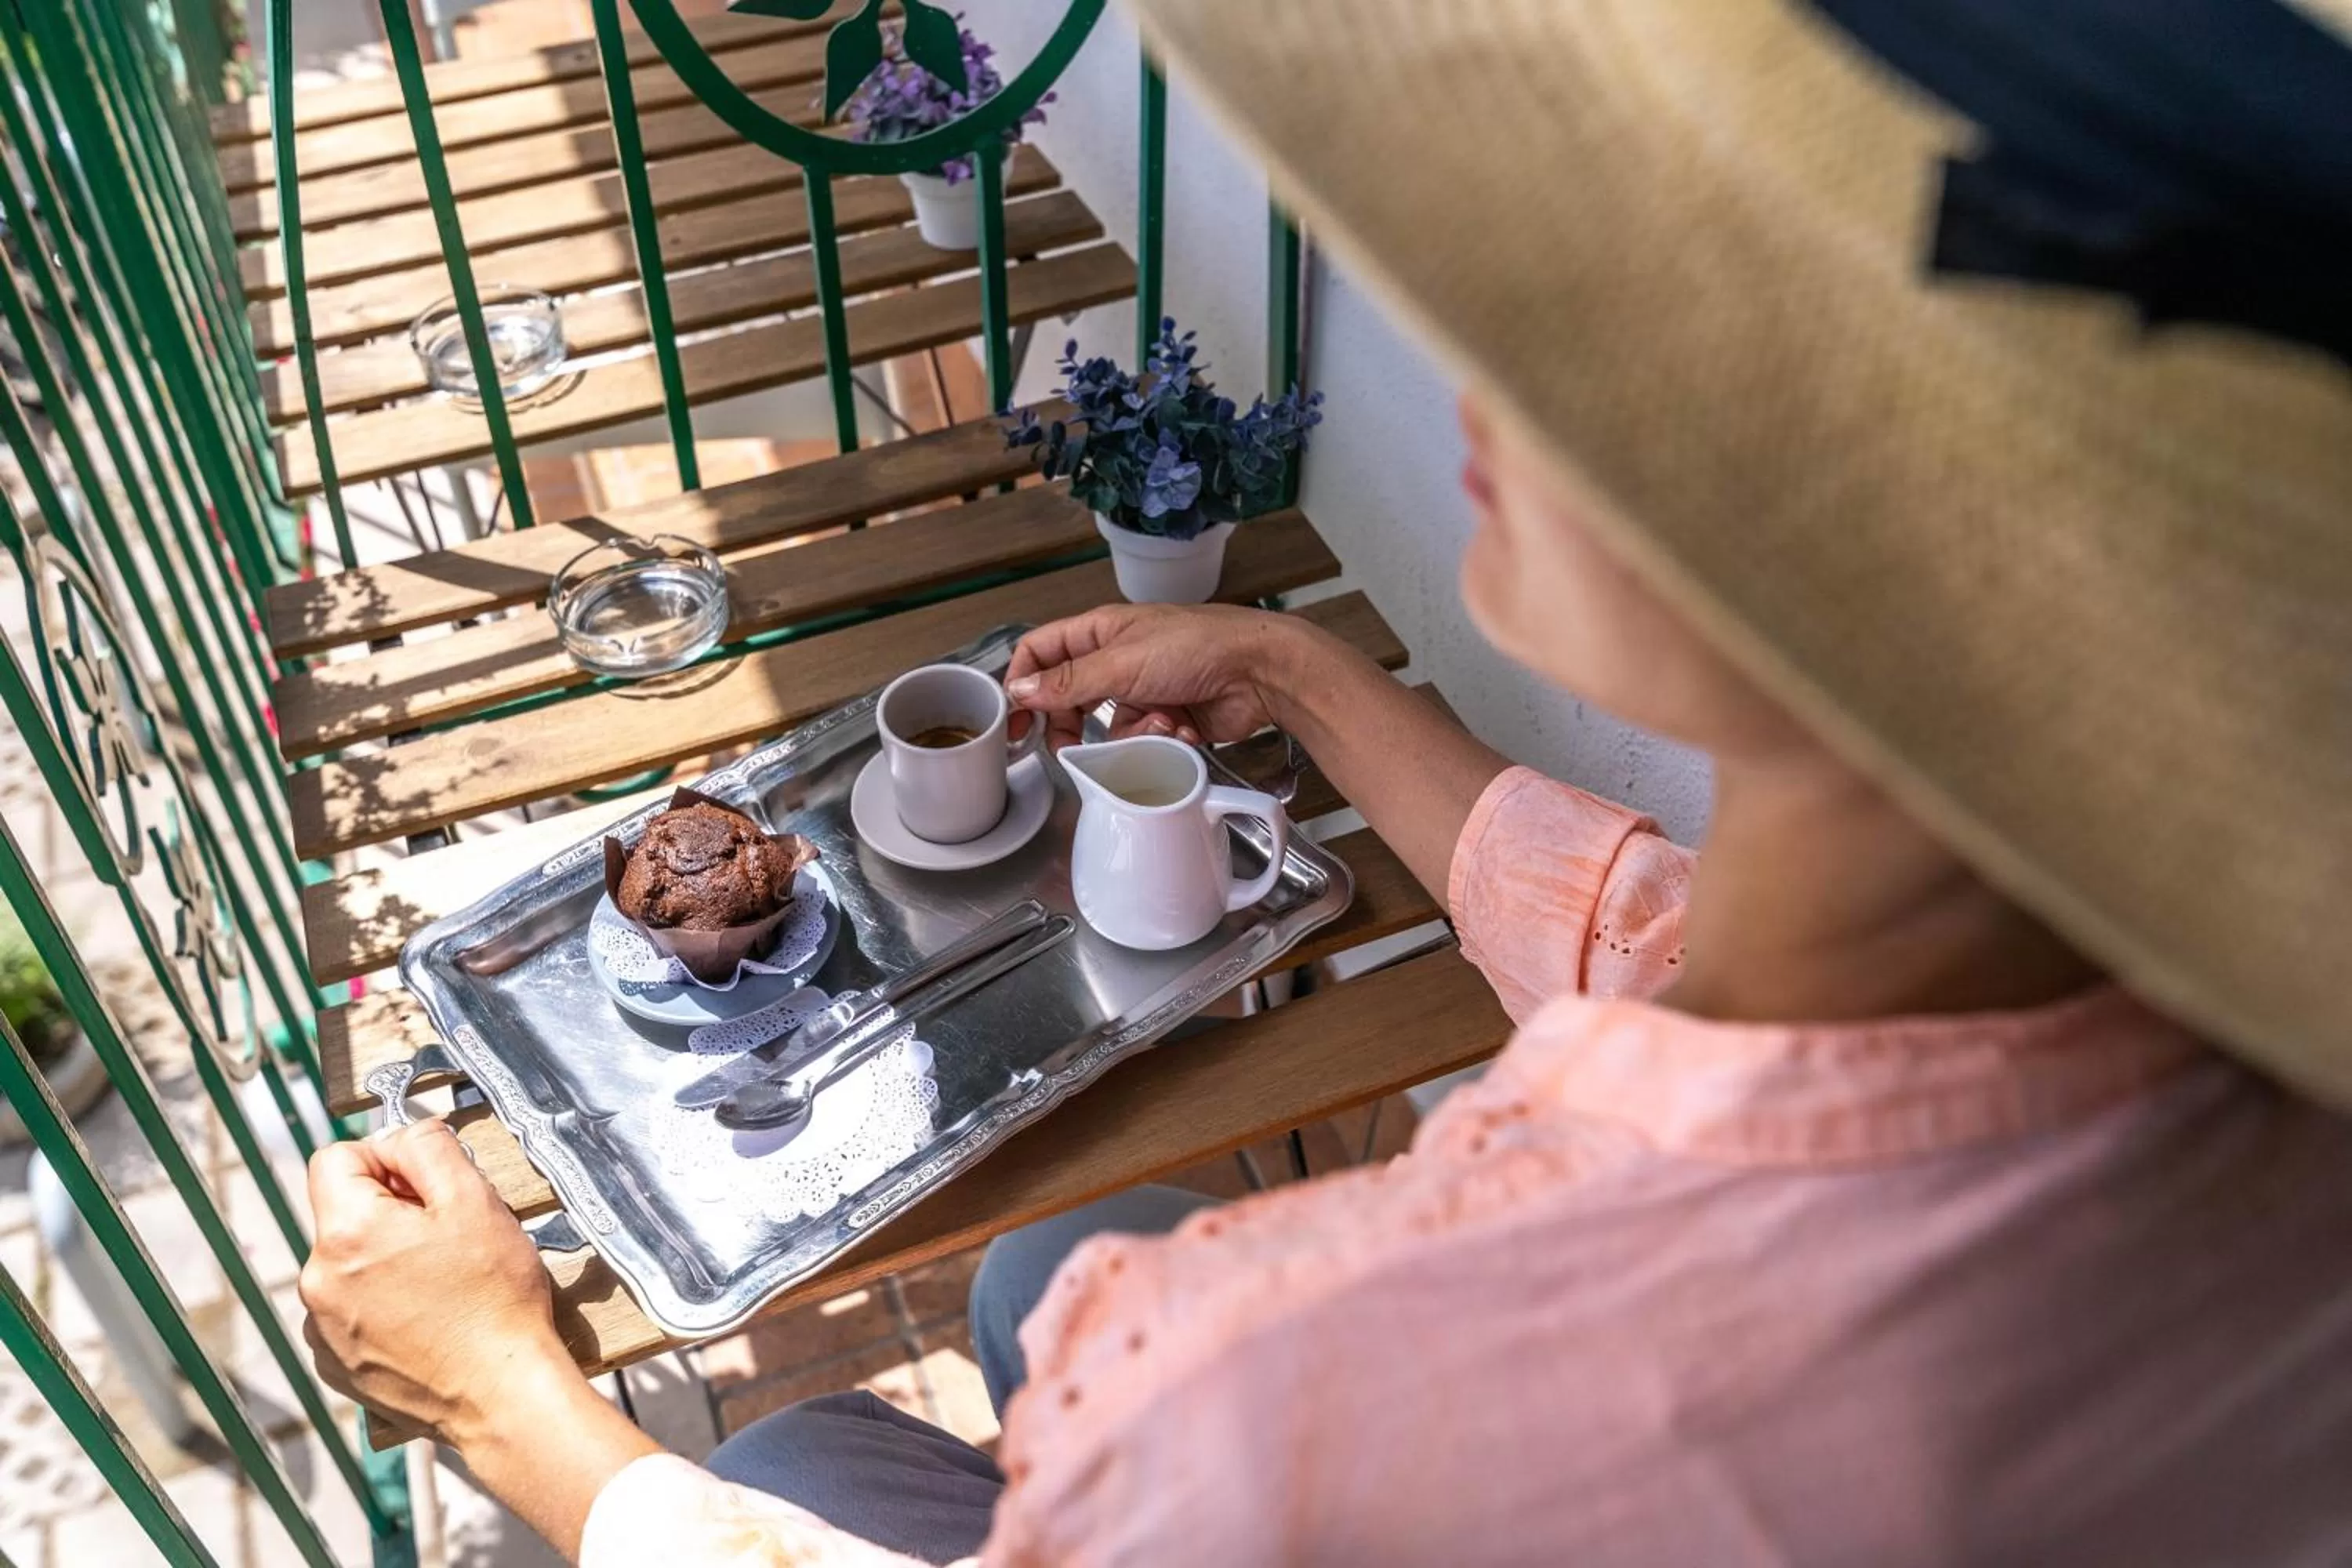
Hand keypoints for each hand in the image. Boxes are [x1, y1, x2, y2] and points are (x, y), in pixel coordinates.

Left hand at [299, 1120, 571, 1447]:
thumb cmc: (494, 1299)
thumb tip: (398, 1136)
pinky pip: (349, 1312)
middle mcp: (315, 1281)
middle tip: (450, 1238)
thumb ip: (427, 1148)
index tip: (428, 1187)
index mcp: (344, 1232)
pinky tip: (428, 1321)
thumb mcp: (474, 1200)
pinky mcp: (335, 1366)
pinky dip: (382, 1306)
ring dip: (386, 1260)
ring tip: (443, 1285)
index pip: (336, 1157)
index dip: (386, 1158)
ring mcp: (321, 1330)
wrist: (503, 1397)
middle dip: (392, 1212)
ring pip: (348, 1263)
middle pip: (344, 1212)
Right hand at [1004, 604, 1318, 751]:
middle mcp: (1116, 660)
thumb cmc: (1197, 647)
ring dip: (1130, 733)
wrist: (1259, 672)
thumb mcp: (1122, 662)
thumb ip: (1069, 682)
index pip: (1040, 652)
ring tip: (1159, 723)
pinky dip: (1159, 739)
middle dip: (1070, 724)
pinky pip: (1141, 741)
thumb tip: (1021, 691)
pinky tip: (1182, 728)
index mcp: (1099, 632)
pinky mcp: (1166, 718)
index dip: (1022, 683)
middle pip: (1068, 698)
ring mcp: (1142, 690)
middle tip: (1068, 747)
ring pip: (1107, 728)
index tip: (1015, 719)